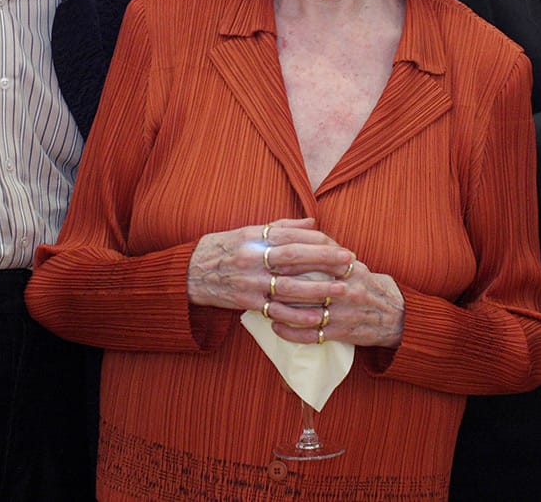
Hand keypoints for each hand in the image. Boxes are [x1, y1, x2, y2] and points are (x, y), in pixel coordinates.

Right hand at [187, 217, 343, 311]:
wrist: (191, 272)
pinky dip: (298, 315)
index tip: (341, 246)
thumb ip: (282, 227)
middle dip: (325, 260)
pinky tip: (318, 317)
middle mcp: (253, 258)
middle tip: (350, 262)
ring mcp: (250, 282)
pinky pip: (276, 311)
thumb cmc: (224, 248)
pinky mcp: (247, 302)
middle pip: (295, 258)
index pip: (293, 237)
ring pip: (289, 287)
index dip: (320, 242)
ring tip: (341, 289)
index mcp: (255, 238)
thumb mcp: (249, 232)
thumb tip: (313, 222)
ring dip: (318, 289)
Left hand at [268, 253, 405, 349]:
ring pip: (307, 312)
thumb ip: (331, 250)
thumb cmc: (367, 285)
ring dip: (283, 310)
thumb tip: (306, 229)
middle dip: (283, 283)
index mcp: (350, 269)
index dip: (295, 255)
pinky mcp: (342, 333)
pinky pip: (312, 335)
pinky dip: (292, 332)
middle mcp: (348, 290)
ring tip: (263, 305)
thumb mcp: (354, 264)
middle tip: (261, 280)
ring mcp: (344, 313)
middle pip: (310, 285)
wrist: (395, 316)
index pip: (320, 257)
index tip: (273, 253)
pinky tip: (276, 327)